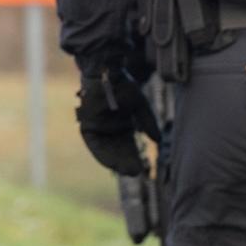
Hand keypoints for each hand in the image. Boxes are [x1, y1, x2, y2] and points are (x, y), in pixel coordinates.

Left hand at [75, 63, 151, 177]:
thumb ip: (148, 122)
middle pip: (118, 151)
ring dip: (116, 162)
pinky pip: (95, 145)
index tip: (143, 169)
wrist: (107, 71)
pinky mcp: (88, 126)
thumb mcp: (140, 105)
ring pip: (107, 151)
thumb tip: (158, 140)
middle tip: (136, 173)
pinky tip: (112, 163)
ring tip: (126, 171)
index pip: (128, 146)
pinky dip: (103, 154)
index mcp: (122, 125)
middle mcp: (110, 130)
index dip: (135, 157)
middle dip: (126, 163)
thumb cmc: (124, 85)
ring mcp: (99, 128)